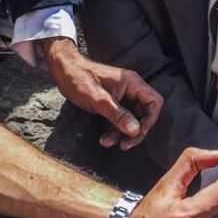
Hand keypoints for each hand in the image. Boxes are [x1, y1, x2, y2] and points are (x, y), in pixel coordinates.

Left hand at [43, 37, 162, 149]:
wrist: (63, 72)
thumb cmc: (80, 79)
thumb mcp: (99, 100)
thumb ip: (118, 114)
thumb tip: (135, 130)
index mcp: (132, 83)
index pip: (154, 102)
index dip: (150, 119)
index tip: (138, 132)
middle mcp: (131, 89)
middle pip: (144, 114)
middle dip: (134, 131)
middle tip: (124, 145)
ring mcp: (122, 96)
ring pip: (131, 120)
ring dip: (122, 133)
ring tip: (107, 142)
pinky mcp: (113, 103)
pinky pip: (120, 120)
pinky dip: (114, 130)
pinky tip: (105, 139)